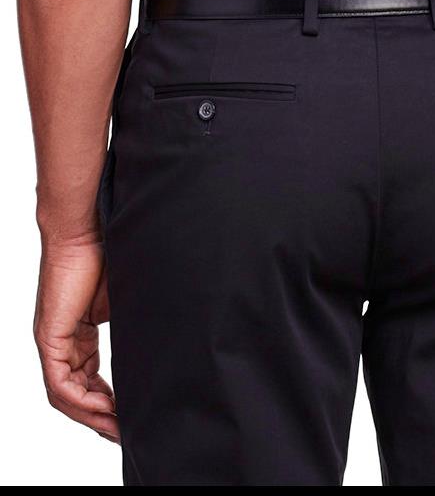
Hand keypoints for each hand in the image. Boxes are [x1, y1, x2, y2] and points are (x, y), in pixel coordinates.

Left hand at [34, 237, 119, 442]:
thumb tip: (161, 345)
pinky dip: (81, 402)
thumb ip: (132, 326)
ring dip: (92, 416)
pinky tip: (104, 409)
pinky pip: (60, 384)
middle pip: (76, 394)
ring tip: (118, 428)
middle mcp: (62, 341)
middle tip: (126, 432)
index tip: (130, 414)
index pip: (88, 379)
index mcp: (79, 333)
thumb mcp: (125, 300)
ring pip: (66, 395)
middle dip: (101, 417)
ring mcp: (54, 341)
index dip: (108, 402)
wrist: (89, 226)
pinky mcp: (50, 337)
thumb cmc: (107, 251)